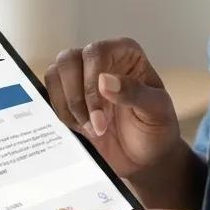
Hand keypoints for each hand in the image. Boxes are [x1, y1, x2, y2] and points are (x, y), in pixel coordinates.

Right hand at [45, 38, 181, 177]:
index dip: (91, 83)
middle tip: (96, 126)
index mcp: (126, 54)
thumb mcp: (157, 111)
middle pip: (68, 59)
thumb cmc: (157, 129)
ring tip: (91, 129)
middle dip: (77, 98)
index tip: (101, 115)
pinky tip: (82, 129)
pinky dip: (62, 115)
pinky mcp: (70, 96)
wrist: (146, 157)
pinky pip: (51, 95)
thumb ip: (135, 93)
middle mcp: (102, 60)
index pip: (96, 52)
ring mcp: (82, 77)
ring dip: (68, 107)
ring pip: (55, 74)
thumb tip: (105, 80)